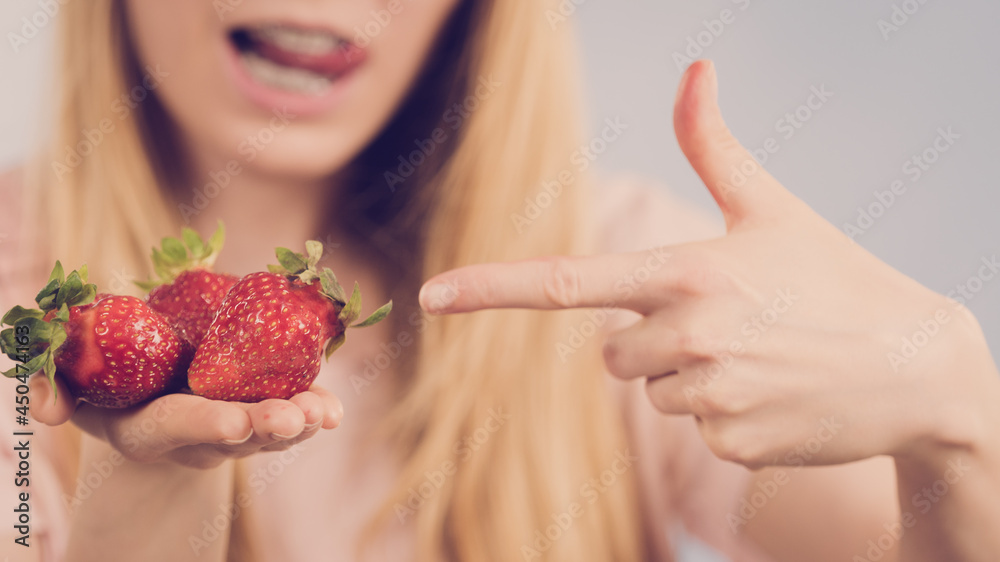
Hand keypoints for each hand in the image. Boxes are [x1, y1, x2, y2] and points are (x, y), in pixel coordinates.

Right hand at [29, 373, 342, 468]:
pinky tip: (334, 411)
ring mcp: (230, 431)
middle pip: (233, 438)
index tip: (233, 421)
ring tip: (325, 413)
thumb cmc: (105, 380)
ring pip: (268, 434)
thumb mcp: (71, 383)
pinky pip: (289, 420)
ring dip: (299, 423)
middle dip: (264, 427)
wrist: (144, 392)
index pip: (176, 427)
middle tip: (293, 418)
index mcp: (147, 427)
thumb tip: (48, 410)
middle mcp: (193, 438)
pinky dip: (314, 415)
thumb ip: (54, 389)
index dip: (204, 422)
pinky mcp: (258, 415)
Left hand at [418, 60, 999, 469]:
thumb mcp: (772, 210)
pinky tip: (775, 397)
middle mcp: (692, 334)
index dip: (491, 288)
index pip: (567, 282)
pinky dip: (724, 417)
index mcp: (689, 271)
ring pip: (652, 392)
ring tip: (759, 358)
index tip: (432, 294)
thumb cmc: (835, 279)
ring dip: (690, 377)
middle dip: (648, 342)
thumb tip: (695, 67)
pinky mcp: (732, 444)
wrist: (918, 369)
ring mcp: (712, 394)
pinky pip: (694, 431)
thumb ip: (714, 146)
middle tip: (725, 326)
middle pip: (610, 353)